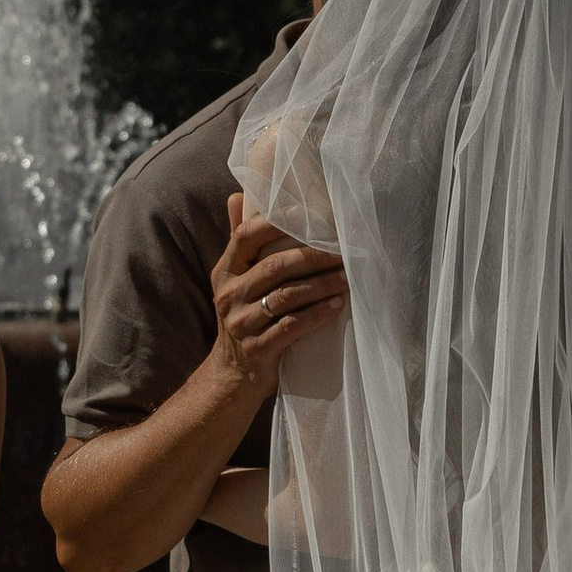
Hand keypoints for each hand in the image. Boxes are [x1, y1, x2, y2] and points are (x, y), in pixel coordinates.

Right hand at [208, 197, 345, 399]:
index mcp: (225, 273)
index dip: (275, 223)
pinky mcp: (258, 349)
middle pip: (275, 267)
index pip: (245, 237)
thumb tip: (237, 196)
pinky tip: (336, 307)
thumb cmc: (243, 319)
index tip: (308, 216)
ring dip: (322, 285)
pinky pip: (292, 327)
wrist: (232, 375)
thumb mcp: (234, 282)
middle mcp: (229, 296)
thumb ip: (240, 243)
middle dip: (313, 257)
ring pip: (287, 297)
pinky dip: (317, 315)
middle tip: (343, 253)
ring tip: (347, 278)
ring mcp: (241, 324)